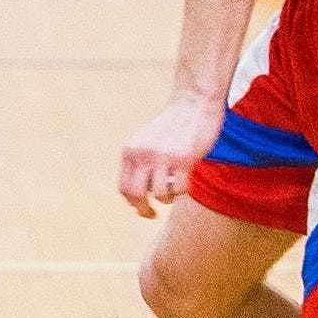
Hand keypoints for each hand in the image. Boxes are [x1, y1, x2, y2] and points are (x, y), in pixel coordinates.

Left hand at [118, 93, 225, 218]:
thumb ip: (140, 163)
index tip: (144, 210)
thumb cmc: (172, 126)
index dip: (133, 204)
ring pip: (160, 195)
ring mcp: (162, 156)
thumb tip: (137, 200)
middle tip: (153, 214)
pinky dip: (183, 190)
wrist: (193, 103)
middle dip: (144, 209)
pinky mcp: (183, 158)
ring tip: (174, 186)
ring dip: (168, 197)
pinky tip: (186, 178)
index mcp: (130, 150)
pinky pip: (180, 189)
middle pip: (136, 195)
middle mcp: (142, 154)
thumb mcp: (147, 142)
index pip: (124, 188)